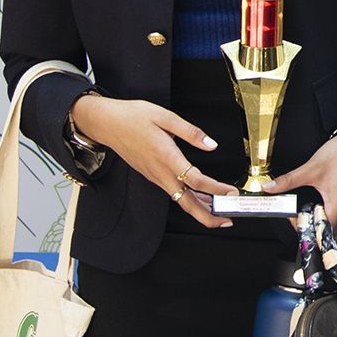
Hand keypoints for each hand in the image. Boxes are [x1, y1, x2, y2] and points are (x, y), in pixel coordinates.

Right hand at [70, 95, 235, 228]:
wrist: (106, 123)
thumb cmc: (133, 117)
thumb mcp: (165, 116)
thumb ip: (190, 132)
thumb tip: (211, 144)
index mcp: (166, 156)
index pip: (195, 179)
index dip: (215, 189)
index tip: (231, 193)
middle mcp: (160, 171)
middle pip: (186, 202)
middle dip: (208, 215)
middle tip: (227, 220)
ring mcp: (154, 176)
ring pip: (179, 200)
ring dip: (200, 209)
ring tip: (219, 213)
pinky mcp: (152, 175)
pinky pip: (173, 192)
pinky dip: (188, 199)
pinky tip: (200, 198)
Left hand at [269, 130, 336, 237]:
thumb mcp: (310, 169)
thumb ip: (288, 181)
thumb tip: (269, 187)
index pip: (318, 231)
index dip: (302, 226)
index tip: (293, 216)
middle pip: (327, 235)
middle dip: (311, 228)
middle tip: (299, 216)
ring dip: (322, 227)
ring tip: (310, 213)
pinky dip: (331, 222)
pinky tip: (322, 209)